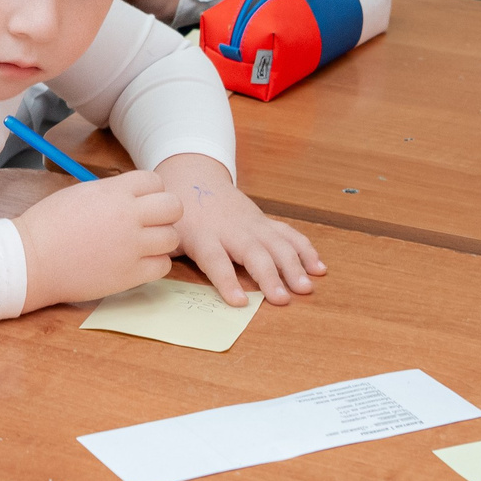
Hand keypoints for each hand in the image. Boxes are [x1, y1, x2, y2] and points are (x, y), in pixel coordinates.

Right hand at [15, 170, 182, 309]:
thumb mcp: (81, 194)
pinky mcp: (130, 274)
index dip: (150, 192)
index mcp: (114, 191)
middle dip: (164, 214)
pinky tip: (136, 263)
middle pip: (174, 207)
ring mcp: (131, 246)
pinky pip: (163, 266)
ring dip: (160, 241)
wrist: (31, 260)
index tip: (140, 203)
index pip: (155, 181)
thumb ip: (112, 193)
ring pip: (172, 238)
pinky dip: (154, 264)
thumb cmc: (48, 226)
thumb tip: (135, 197)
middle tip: (149, 223)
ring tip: (141, 245)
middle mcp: (128, 216)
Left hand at [155, 152, 322, 307]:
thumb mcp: (167, 233)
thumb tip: (160, 275)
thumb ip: (166, 253)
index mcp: (204, 236)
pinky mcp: (264, 222)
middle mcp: (232, 231)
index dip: (227, 282)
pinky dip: (306, 250)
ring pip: (278, 244)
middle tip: (283, 299)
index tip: (239, 302)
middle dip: (270, 276)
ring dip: (295, 266)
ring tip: (306, 287)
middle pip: (254, 254)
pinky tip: (320, 267)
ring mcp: (252, 225)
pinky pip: (289, 235)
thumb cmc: (179, 214)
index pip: (216, 261)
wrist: (194, 177)